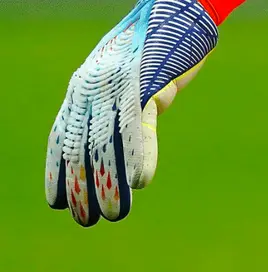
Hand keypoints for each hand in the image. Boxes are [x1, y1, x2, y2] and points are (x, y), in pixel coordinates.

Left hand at [45, 0, 219, 225]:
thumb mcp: (129, 78)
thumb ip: (120, 105)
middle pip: (80, 147)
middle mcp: (92, 88)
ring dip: (110, 184)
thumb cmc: (156, 46)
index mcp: (84, 88)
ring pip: (107, 144)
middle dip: (81, 187)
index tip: (57, 201)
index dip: (58, 171)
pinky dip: (141, 157)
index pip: (62, 136)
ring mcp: (117, 87)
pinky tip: (142, 183)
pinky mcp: (145, 85)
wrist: (176, 13)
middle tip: (86, 220)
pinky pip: (139, 128)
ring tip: (113, 214)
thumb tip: (122, 135)